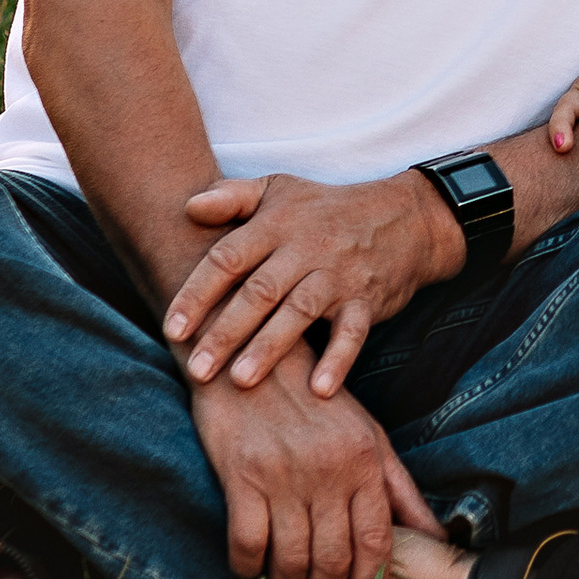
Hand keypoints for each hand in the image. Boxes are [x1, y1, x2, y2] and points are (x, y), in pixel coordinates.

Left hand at [164, 168, 463, 395]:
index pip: (228, 258)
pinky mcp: (367, 299)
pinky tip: (319, 389)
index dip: (197, 293)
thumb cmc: (327, 209)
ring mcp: (339, 275)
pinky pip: (353, 331)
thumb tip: (187, 206)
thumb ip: (231, 196)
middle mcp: (306, 248)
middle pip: (260, 291)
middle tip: (197, 370)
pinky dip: (338, 359)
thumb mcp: (279, 190)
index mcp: (277, 224)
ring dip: (270, 347)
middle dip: (226, 331)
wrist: (406, 217)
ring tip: (241, 381)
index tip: (172, 330)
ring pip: (300, 311)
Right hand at [189, 347, 436, 578]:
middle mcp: (329, 470)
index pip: (377, 542)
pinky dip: (248, 569)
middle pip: (336, 559)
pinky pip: (247, 541)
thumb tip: (437, 535)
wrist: (251, 357)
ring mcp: (284, 474)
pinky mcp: (242, 474)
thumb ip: (400, 488)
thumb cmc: (315, 400)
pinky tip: (251, 576)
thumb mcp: (368, 435)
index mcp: (364, 461)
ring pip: (293, 558)